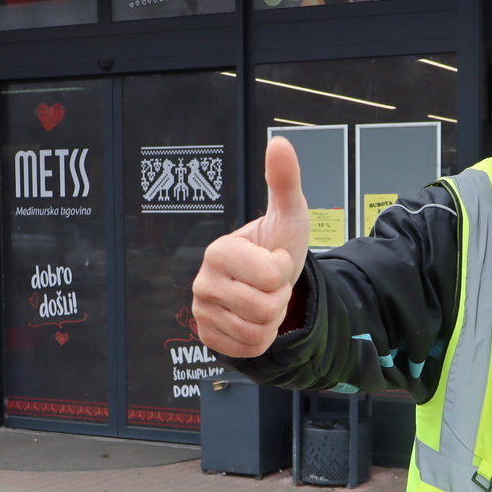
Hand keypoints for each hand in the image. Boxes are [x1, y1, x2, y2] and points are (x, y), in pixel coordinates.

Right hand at [191, 136, 309, 357]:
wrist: (272, 280)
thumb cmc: (279, 245)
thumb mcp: (289, 213)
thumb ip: (285, 180)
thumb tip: (281, 142)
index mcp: (218, 251)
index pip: (271, 277)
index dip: (283, 270)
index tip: (273, 259)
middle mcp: (202, 283)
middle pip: (264, 308)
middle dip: (279, 297)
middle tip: (271, 283)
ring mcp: (202, 313)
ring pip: (257, 331)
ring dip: (272, 318)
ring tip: (263, 297)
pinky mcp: (209, 337)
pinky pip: (248, 349)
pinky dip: (262, 338)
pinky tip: (254, 317)